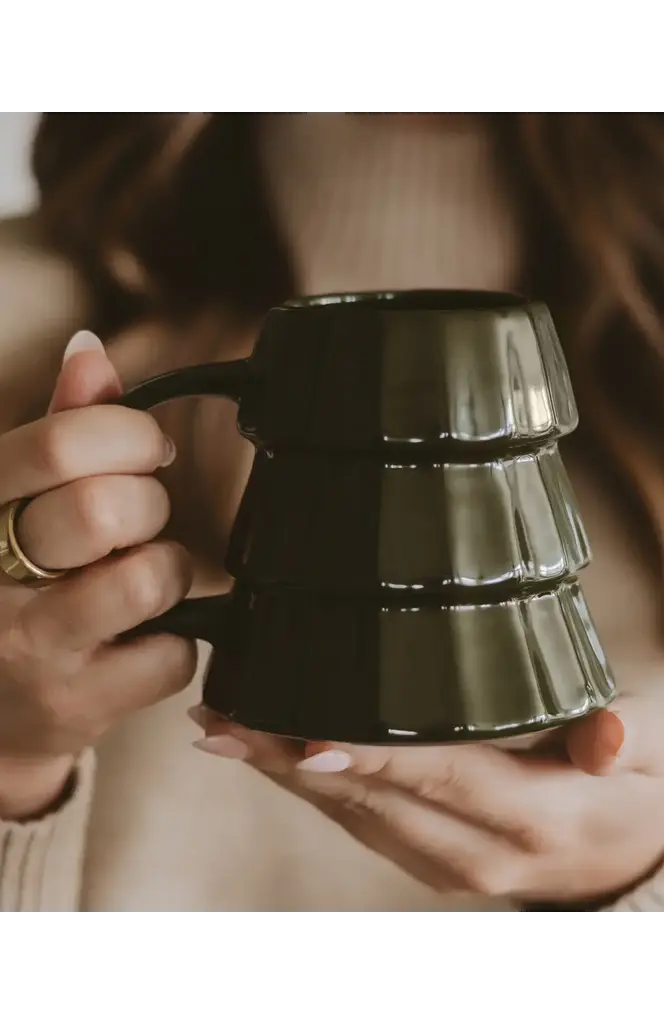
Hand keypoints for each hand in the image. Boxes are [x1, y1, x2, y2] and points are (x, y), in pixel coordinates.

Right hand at [0, 332, 196, 819]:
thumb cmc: (8, 586)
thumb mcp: (12, 501)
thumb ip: (58, 429)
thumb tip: (91, 351)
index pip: (62, 442)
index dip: (132, 436)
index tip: (147, 451)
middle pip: (107, 508)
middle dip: (150, 507)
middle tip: (139, 524)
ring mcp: (30, 647)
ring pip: (148, 580)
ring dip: (167, 572)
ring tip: (140, 583)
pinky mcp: (73, 706)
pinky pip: (171, 655)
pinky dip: (174, 644)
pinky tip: (138, 642)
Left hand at [190, 698, 663, 905]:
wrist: (626, 856)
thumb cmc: (632, 786)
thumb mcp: (652, 751)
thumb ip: (628, 737)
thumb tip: (605, 736)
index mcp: (533, 817)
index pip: (443, 777)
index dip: (375, 758)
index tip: (308, 738)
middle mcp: (479, 852)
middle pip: (376, 802)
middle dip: (293, 761)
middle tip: (224, 721)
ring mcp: (447, 864)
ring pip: (353, 817)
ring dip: (283, 774)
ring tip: (224, 729)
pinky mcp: (427, 859)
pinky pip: (358, 822)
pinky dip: (308, 787)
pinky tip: (270, 753)